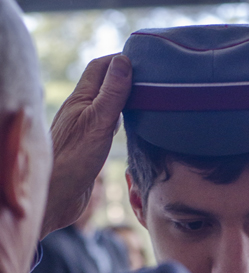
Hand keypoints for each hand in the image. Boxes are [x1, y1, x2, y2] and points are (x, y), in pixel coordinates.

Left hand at [41, 54, 131, 237]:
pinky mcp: (90, 148)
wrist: (58, 195)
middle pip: (104, 84)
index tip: (143, 61)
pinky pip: (108, 126)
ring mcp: (86, 129)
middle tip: (149, 80)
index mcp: (81, 99)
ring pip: (107, 106)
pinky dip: (122, 121)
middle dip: (124, 78)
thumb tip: (124, 62)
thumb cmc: (74, 159)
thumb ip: (112, 93)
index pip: (101, 68)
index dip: (120, 60)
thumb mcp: (98, 122)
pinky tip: (132, 128)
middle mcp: (82, 111)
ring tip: (146, 100)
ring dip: (124, 100)